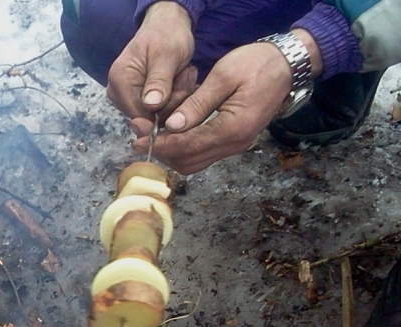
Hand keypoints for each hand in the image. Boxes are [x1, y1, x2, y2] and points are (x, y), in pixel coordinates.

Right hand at [107, 2, 196, 122]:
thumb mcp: (167, 54)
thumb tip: (151, 106)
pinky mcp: (135, 101)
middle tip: (185, 75)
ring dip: (175, 99)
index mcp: (120, 81)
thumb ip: (159, 80)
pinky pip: (157, 112)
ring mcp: (125, 99)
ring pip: (155, 116)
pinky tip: (177, 82)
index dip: (164, 111)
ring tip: (182, 75)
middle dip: (172, 102)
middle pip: (147, 117)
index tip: (183, 90)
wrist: (165, 26)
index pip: (140, 115)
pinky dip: (172, 99)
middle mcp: (117, 93)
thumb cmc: (167, 35)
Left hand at [133, 31, 320, 173]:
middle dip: (162, 152)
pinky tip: (170, 135)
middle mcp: (236, 144)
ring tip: (150, 135)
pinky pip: (203, 154)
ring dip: (171, 153)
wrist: (286, 65)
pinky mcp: (234, 142)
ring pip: (194, 162)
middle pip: (189, 161)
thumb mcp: (224, 76)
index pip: (189, 146)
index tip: (140, 139)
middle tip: (139, 137)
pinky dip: (183, 149)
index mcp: (234, 128)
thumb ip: (198, 104)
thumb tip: (172, 126)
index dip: (162, 145)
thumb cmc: (256, 64)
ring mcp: (236, 146)